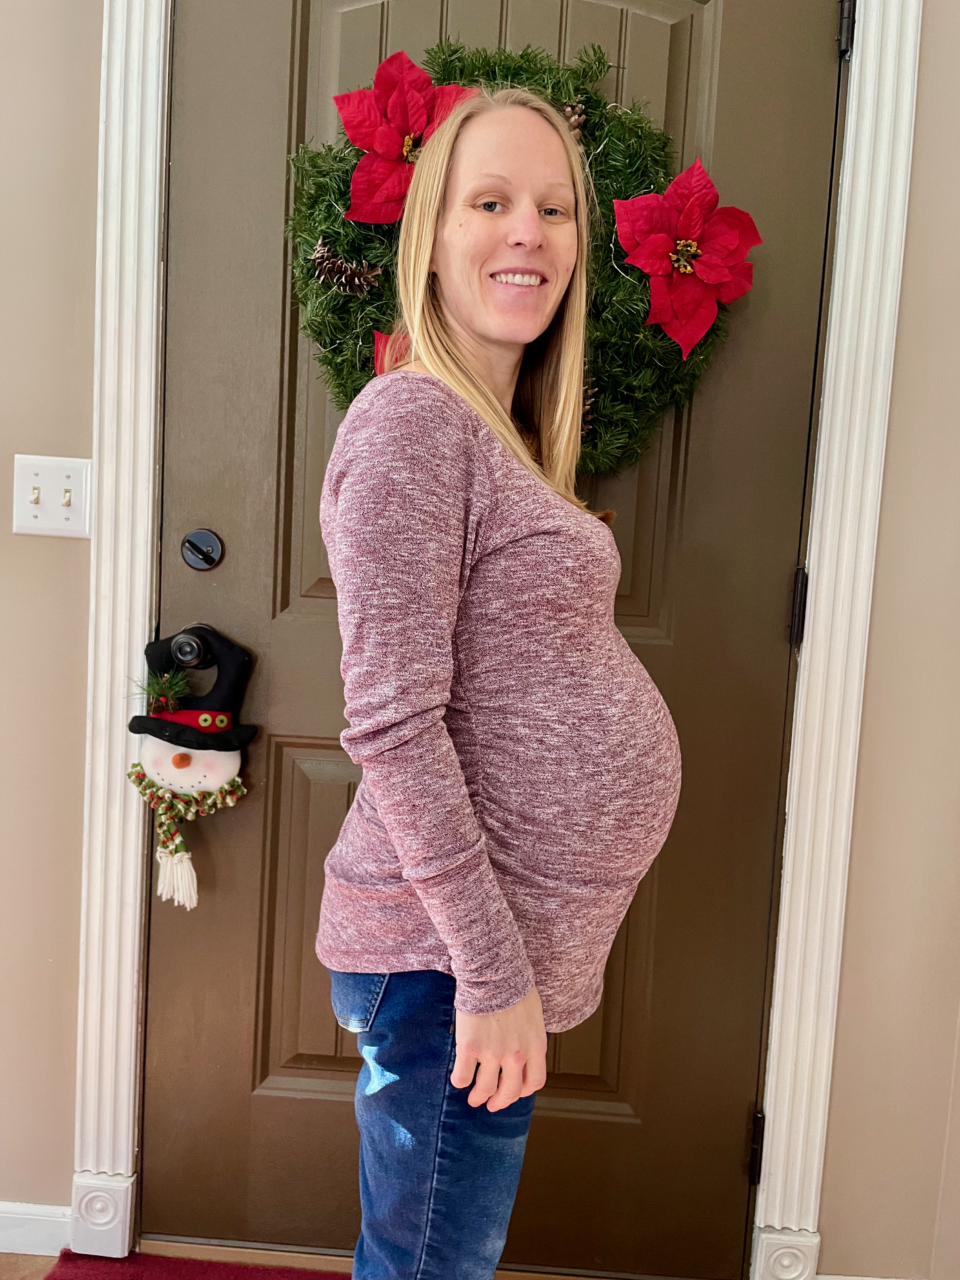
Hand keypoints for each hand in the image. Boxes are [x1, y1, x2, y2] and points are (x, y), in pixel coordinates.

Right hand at [451, 986, 547, 1111]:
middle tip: (492, 1104)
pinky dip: (460, 1081)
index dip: (524, 1091)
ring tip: (473, 1099)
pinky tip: (459, 1079)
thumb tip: (524, 1044)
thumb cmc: (514, 986)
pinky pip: (463, 1076)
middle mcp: (516, 1056)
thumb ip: (530, 1036)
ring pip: (486, 1089)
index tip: (516, 1092)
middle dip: (500, 1102)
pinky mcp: (470, 1049)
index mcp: (535, 1047)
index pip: (535, 1082)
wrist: (494, 974)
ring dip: (479, 1097)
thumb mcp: (534, 1015)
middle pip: (510, 1092)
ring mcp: (492, 1054)